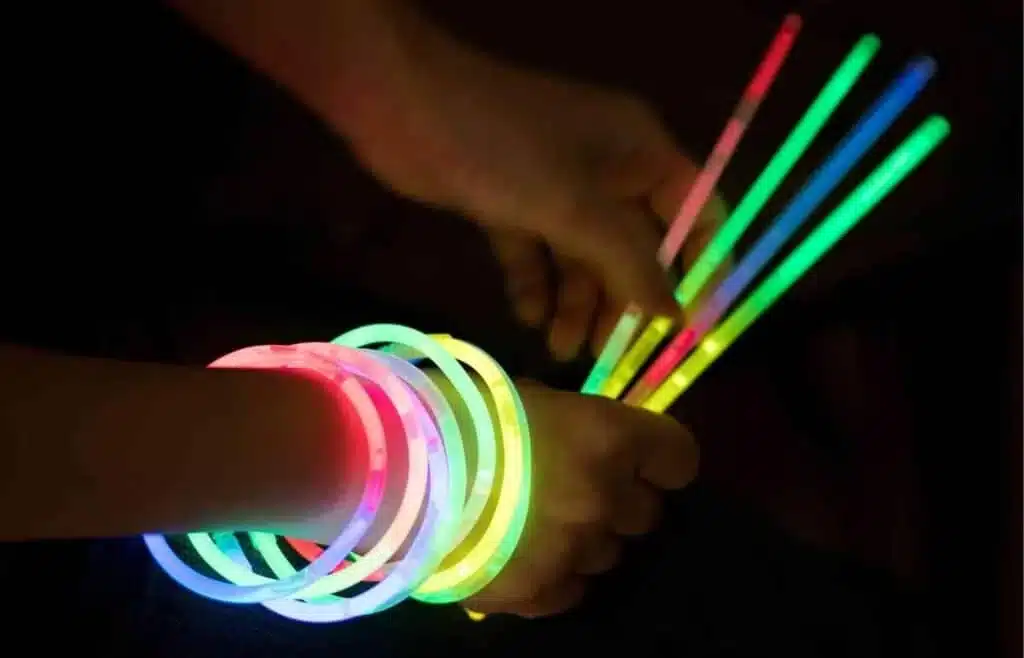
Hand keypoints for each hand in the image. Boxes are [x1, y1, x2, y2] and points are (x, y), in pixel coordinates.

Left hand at [342, 32, 727, 359]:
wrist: (401, 107)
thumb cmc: (505, 151)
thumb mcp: (578, 210)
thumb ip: (631, 265)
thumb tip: (676, 315)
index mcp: (640, 150)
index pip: (696, 211)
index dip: (699, 267)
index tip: (690, 326)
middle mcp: (606, 167)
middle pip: (634, 244)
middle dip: (623, 299)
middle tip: (614, 353)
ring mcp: (554, 184)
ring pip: (581, 254)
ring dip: (575, 302)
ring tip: (561, 349)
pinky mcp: (508, 201)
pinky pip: (535, 251)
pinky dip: (534, 283)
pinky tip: (528, 317)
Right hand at [464, 380, 697, 616]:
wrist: (389, 469)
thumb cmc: (455, 411)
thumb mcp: (525, 397)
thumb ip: (571, 424)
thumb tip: (585, 440)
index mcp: (608, 438)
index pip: (679, 457)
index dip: (661, 459)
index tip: (642, 460)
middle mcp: (604, 499)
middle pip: (645, 514)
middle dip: (617, 500)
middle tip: (572, 487)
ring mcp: (573, 552)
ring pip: (606, 554)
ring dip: (582, 538)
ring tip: (531, 522)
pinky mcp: (536, 594)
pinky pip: (570, 592)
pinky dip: (552, 575)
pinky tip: (515, 553)